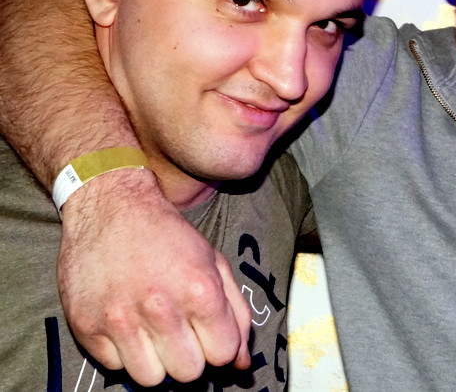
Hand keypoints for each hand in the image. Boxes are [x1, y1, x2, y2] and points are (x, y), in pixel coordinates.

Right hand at [58, 168, 251, 385]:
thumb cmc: (168, 236)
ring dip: (157, 362)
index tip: (208, 332)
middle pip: (188, 373)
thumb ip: (236, 314)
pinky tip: (128, 324)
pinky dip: (124, 353)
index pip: (223, 354)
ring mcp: (120, 319)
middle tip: (181, 332)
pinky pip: (115, 367)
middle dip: (190, 356)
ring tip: (154, 332)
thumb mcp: (214, 264)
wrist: (112, 208)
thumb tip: (241, 362)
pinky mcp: (86, 326)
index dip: (219, 346)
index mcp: (200, 290)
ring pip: (151, 380)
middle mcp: (160, 307)